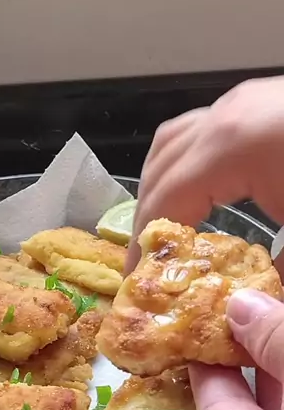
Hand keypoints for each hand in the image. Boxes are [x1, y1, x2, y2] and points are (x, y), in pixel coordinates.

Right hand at [127, 76, 283, 271]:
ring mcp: (243, 101)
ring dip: (164, 184)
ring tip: (167, 227)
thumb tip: (254, 309)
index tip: (140, 281)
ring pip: (176, 139)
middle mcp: (226, 116)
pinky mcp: (261, 99)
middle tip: (148, 260)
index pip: (167, 198)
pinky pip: (203, 130)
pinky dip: (188, 163)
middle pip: (161, 165)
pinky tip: (204, 192)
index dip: (148, 244)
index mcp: (232, 147)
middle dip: (149, 214)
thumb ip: (279, 274)